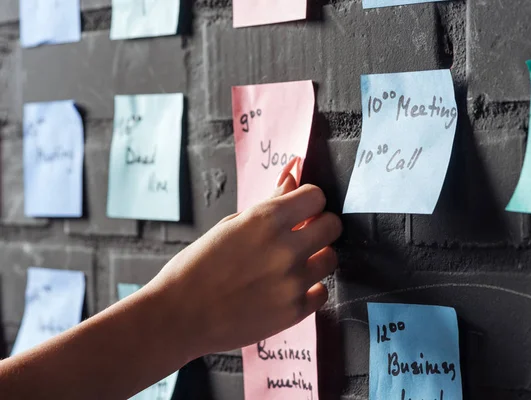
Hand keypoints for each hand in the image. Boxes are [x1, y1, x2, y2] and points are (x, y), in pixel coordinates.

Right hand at [149, 170, 341, 359]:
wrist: (179, 315)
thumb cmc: (197, 267)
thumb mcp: (229, 225)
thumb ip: (269, 202)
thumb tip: (292, 175)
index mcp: (265, 220)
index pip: (316, 196)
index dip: (309, 201)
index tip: (301, 210)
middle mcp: (284, 248)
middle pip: (332, 225)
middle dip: (319, 226)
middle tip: (302, 235)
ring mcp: (292, 282)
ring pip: (331, 258)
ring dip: (316, 257)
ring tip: (292, 264)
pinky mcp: (294, 311)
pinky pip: (322, 292)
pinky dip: (310, 289)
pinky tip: (289, 288)